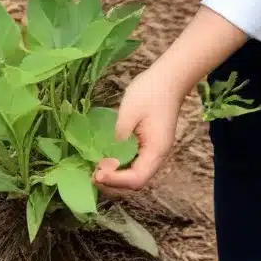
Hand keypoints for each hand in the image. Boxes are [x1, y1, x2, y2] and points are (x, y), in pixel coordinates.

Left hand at [92, 65, 188, 191]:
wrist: (168, 78)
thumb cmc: (150, 91)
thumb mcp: (130, 110)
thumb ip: (119, 135)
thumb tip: (109, 154)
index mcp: (156, 150)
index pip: (136, 178)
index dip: (115, 180)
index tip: (97, 173)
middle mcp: (157, 156)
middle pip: (135, 181)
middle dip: (113, 182)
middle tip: (92, 174)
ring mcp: (154, 151)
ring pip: (135, 174)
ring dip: (115, 176)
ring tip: (96, 169)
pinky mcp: (149, 144)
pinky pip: (134, 162)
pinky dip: (120, 166)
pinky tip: (107, 159)